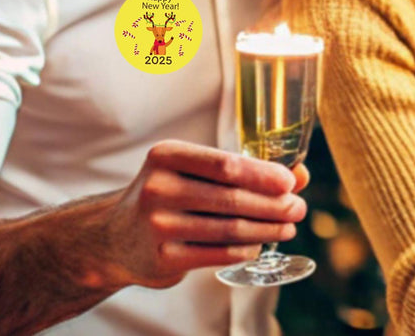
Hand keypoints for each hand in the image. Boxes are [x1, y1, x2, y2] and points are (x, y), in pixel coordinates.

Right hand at [99, 141, 307, 289]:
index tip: (290, 183)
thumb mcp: (195, 171)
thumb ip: (244, 169)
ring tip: (288, 227)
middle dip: (273, 205)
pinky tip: (260, 244)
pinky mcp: (162, 259)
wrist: (114, 237)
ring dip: (266, 229)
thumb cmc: (170, 193)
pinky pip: (216, 253)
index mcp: (167, 155)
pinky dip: (244, 249)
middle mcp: (158, 188)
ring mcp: (157, 226)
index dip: (263, 175)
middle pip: (231, 198)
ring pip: (228, 228)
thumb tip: (300, 175)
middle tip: (299, 208)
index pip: (225, 164)